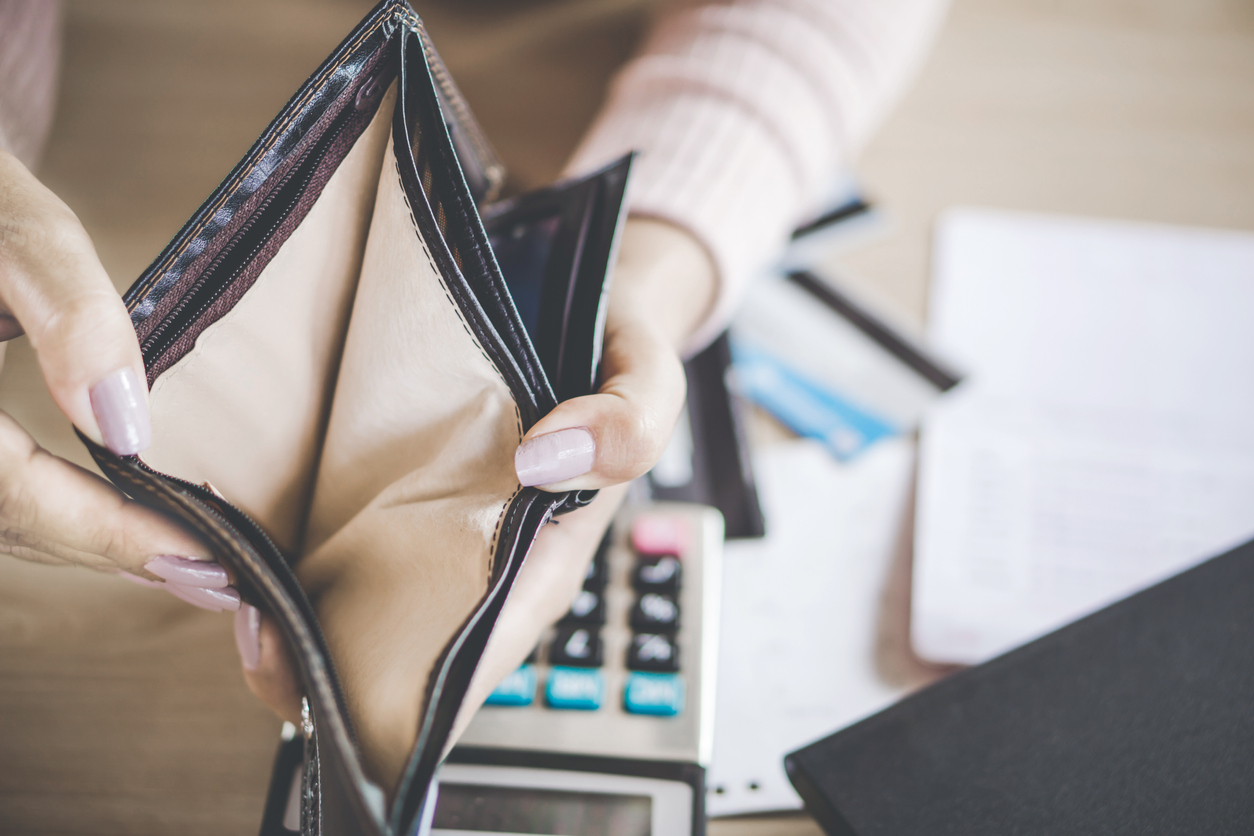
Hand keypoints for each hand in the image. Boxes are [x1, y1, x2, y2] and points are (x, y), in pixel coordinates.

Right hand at [0, 149, 229, 609]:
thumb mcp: (16, 228)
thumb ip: (72, 318)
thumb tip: (126, 431)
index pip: (9, 492)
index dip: (107, 534)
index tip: (204, 559)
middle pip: (0, 522)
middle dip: (107, 553)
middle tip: (216, 580)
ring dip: (81, 547)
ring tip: (179, 563)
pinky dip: (46, 518)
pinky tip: (107, 524)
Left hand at [239, 217, 715, 764]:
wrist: (581, 291)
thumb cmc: (614, 353)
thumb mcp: (647, 377)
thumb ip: (627, 423)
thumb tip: (544, 459)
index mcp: (543, 562)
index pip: (472, 659)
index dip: (395, 686)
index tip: (318, 664)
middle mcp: (480, 559)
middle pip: (397, 650)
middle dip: (316, 656)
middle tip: (249, 618)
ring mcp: (432, 526)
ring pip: (355, 602)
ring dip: (285, 607)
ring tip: (227, 580)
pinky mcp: (393, 488)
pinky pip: (334, 535)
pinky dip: (283, 545)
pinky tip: (240, 537)